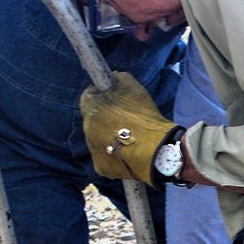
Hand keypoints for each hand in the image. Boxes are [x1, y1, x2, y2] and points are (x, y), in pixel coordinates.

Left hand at [80, 71, 177, 186]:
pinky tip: (128, 156)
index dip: (102, 98)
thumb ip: (119, 78)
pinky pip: (104, 158)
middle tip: (125, 123)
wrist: (156, 151)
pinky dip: (113, 157)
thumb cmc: (145, 117)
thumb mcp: (134, 87)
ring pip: (98, 140)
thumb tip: (112, 76)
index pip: (89, 96)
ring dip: (109, 138)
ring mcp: (92, 148)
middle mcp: (86, 127)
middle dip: (105, 120)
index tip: (114, 101)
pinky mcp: (100, 166)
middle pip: (93, 120)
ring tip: (129, 141)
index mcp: (91, 105)